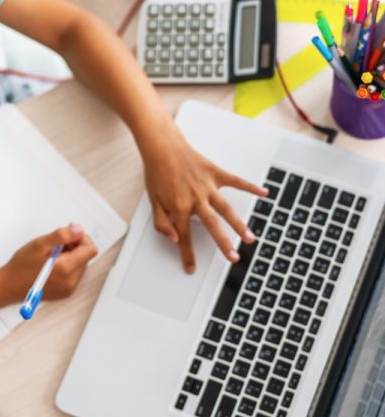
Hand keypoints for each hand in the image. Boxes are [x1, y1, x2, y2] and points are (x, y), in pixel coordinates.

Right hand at [1, 225, 97, 302]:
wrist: (9, 286)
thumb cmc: (22, 265)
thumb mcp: (40, 244)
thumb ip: (62, 235)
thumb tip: (79, 230)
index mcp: (66, 269)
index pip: (90, 249)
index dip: (81, 239)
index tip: (68, 236)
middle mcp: (71, 281)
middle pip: (86, 257)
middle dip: (75, 247)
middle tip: (56, 245)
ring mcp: (69, 288)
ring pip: (81, 265)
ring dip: (71, 256)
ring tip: (52, 255)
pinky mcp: (65, 292)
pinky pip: (74, 274)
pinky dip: (68, 266)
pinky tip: (53, 264)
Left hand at [142, 119, 267, 273]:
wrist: (162, 147)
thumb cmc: (157, 173)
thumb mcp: (152, 201)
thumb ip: (161, 223)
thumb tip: (173, 239)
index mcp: (178, 207)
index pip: (184, 236)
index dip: (187, 255)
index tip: (191, 268)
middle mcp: (195, 198)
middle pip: (212, 225)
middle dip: (223, 243)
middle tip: (233, 258)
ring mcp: (207, 186)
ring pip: (226, 208)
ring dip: (239, 224)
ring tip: (250, 238)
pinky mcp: (215, 173)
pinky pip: (236, 181)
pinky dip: (250, 187)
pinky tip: (264, 193)